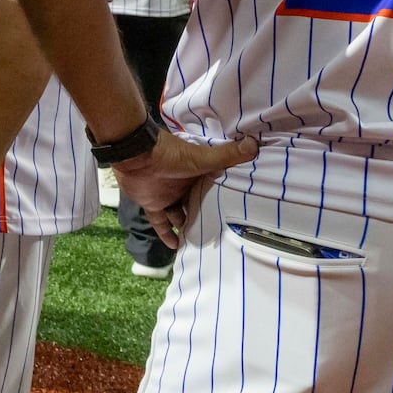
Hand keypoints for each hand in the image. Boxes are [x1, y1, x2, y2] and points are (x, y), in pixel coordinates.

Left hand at [114, 129, 260, 248]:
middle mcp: (184, 186)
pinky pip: (160, 223)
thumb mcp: (203, 157)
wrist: (137, 155)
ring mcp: (167, 196)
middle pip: (196, 206)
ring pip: (179, 216)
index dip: (223, 201)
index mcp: (198, 174)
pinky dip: (166, 235)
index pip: (213, 190)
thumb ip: (226, 155)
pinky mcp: (152, 204)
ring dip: (187, 228)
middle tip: (220, 237)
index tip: (236, 216)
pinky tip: (176, 247)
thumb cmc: (171, 155)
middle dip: (205, 218)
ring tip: (201, 245)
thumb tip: (254, 145)